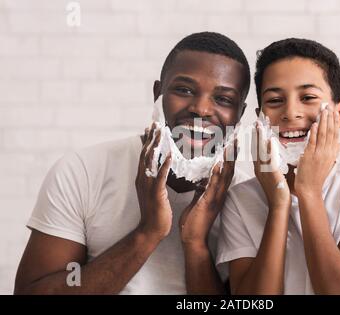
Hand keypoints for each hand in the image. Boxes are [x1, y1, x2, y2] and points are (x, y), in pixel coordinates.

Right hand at [135, 123, 172, 241]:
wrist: (151, 229)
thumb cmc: (155, 211)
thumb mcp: (154, 191)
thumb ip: (155, 178)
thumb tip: (160, 167)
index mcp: (143, 178)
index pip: (144, 155)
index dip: (147, 140)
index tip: (151, 127)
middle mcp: (143, 179)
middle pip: (146, 153)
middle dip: (151, 137)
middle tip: (155, 123)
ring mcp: (148, 186)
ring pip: (151, 161)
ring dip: (156, 146)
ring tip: (161, 132)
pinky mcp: (156, 193)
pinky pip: (160, 176)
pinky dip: (165, 165)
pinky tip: (171, 155)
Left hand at [179, 140, 237, 246]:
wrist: (192, 239)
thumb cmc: (195, 222)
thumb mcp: (199, 201)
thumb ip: (202, 190)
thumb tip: (202, 181)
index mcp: (217, 193)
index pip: (226, 172)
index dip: (230, 158)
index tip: (232, 144)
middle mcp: (219, 194)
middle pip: (230, 171)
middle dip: (233, 155)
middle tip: (238, 139)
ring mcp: (215, 198)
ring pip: (225, 176)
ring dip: (228, 160)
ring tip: (232, 146)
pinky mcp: (208, 203)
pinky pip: (213, 186)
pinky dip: (216, 174)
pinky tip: (218, 163)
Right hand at [253, 121, 290, 210]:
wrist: (279, 205)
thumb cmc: (278, 191)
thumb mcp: (273, 175)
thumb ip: (272, 164)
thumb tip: (275, 155)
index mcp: (259, 168)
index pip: (255, 150)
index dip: (255, 138)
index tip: (256, 127)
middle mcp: (259, 168)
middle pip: (255, 148)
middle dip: (255, 134)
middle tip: (255, 122)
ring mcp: (263, 170)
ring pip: (260, 150)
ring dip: (259, 137)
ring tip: (259, 126)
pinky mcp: (271, 174)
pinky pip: (269, 159)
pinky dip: (269, 148)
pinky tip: (270, 140)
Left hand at [295, 107, 339, 198]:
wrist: (310, 189)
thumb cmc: (317, 176)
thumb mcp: (328, 163)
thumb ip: (334, 152)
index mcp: (332, 153)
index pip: (335, 134)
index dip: (335, 122)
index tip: (334, 112)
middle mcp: (327, 152)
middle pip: (330, 132)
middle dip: (330, 118)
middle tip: (329, 106)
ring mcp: (319, 154)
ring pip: (322, 135)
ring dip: (323, 122)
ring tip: (323, 111)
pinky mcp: (310, 156)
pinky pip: (313, 142)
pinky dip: (314, 133)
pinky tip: (314, 124)